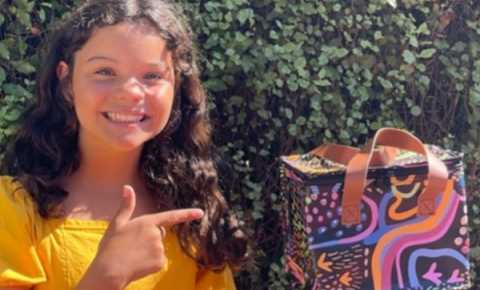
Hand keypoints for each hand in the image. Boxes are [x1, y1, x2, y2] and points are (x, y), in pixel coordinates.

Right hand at [76, 185, 203, 289]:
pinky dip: (150, 263)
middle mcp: (156, 234)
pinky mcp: (160, 262)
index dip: (187, 214)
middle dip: (150, 237)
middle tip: (133, 244)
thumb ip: (126, 206)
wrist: (109, 271)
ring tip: (133, 254)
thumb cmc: (110, 247)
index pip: (172, 216)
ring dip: (149, 251)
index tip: (201, 213)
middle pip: (160, 233)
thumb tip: (127, 187)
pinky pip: (158, 261)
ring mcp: (159, 248)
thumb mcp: (117, 224)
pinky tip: (138, 264)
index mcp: (147, 222)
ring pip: (158, 248)